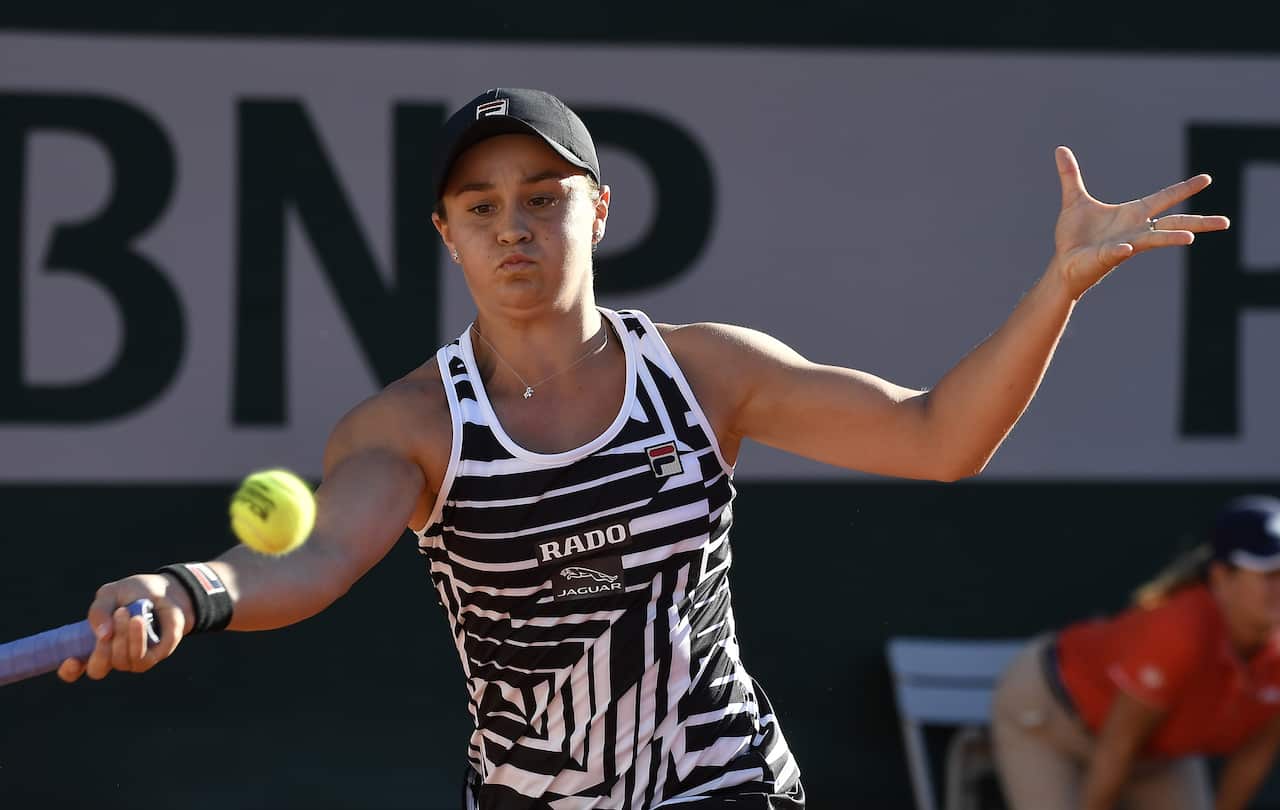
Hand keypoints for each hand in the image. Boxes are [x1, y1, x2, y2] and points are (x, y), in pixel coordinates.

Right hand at [57, 573, 193, 681]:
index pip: (73, 671)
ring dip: (123, 636)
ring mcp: (131, 660)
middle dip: (101, 649)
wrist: (164, 589)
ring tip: (127, 612)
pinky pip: (143, 658)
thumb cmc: (131, 594)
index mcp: (92, 646)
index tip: (71, 659)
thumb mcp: (110, 595)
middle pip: (98, 669)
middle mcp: (110, 658)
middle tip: (112, 618)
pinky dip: (138, 638)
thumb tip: (102, 634)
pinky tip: (139, 620)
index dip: (69, 671)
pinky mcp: (153, 657)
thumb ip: (99, 612)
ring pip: (121, 662)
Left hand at [1050, 145, 1230, 298]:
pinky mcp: (1106, 258)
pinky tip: (1125, 247)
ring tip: (1191, 238)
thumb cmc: (1074, 236)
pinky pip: (1116, 252)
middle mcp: (1135, 230)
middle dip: (1199, 221)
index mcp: (1132, 214)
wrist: (1063, 263)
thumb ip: (1070, 175)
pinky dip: (1120, 249)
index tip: (1207, 178)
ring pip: (1154, 241)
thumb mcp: (1074, 200)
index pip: (1164, 198)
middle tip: (1225, 222)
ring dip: (1171, 239)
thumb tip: (1060, 150)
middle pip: (1174, 223)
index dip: (1184, 188)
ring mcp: (1124, 245)